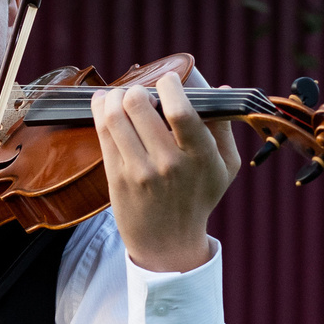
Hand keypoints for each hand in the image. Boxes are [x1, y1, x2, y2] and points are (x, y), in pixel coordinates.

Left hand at [92, 69, 242, 272]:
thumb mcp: (224, 167)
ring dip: (114, 97)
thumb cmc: (198, 198)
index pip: (180, 111)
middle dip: (138, 90)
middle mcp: (169, 163)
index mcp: (200, 156)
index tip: (168, 80)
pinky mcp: (117, 178)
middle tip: (142, 94)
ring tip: (121, 97)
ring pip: (115, 115)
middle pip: (140, 105)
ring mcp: (140, 172)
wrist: (169, 243)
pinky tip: (103, 102)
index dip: (169, 85)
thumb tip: (220, 88)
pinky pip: (103, 133)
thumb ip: (223, 127)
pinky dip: (100, 110)